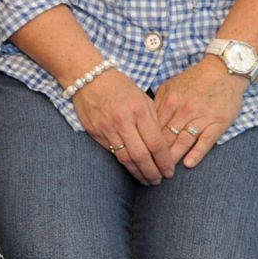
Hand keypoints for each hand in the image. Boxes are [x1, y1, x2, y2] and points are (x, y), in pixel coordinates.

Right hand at [70, 68, 175, 183]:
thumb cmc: (119, 86)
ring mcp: (107, 128)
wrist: (88, 77)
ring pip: (125, 159)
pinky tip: (131, 168)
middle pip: (141, 156)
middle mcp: (123, 121)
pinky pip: (112, 153)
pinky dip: (124, 163)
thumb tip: (162, 145)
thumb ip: (153, 120)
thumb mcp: (142, 97)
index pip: (156, 143)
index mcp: (138, 110)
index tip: (170, 172)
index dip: (164, 161)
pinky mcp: (95, 133)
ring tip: (147, 180)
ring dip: (138, 173)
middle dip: (152, 172)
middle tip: (159, 181)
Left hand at [154, 57, 247, 168]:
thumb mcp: (171, 86)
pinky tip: (188, 164)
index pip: (153, 126)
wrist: (224, 71)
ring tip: (166, 172)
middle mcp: (184, 109)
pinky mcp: (218, 123)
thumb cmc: (195, 80)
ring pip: (183, 141)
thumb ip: (158, 103)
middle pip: (166, 136)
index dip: (146, 142)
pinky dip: (196, 153)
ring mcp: (201, 116)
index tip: (141, 155)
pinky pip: (205, 141)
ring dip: (173, 157)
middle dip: (157, 155)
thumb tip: (145, 122)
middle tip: (151, 170)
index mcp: (170, 100)